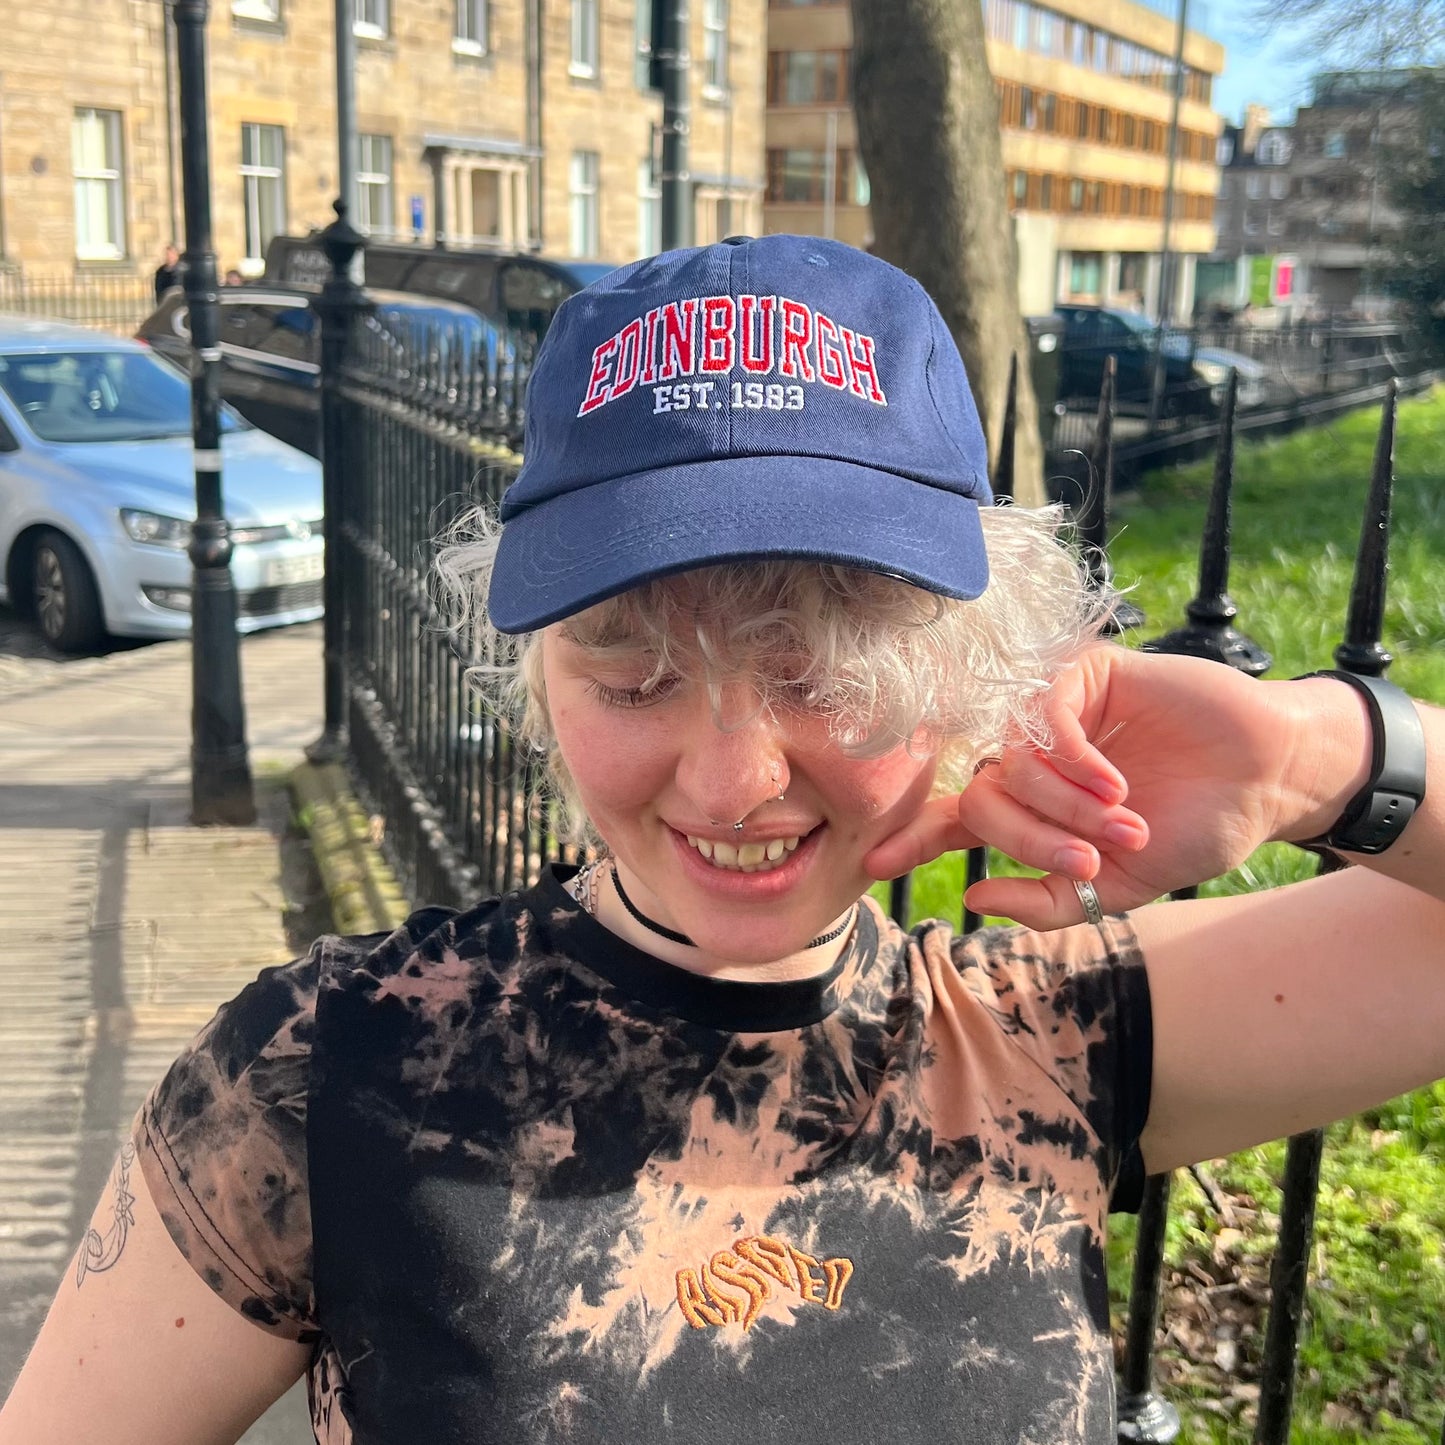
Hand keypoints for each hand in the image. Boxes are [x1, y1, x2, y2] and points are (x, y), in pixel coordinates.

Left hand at [864, 645, 1307, 928]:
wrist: (1263, 782)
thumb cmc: (1193, 829)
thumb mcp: (1116, 888)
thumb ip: (1045, 902)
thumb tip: (971, 900)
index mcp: (1032, 807)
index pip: (958, 821)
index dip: (915, 840)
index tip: (874, 865)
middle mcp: (1032, 759)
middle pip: (979, 799)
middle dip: (1032, 839)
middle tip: (1091, 857)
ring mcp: (1052, 714)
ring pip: (1008, 763)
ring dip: (1061, 805)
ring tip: (1121, 818)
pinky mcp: (1081, 674)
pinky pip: (1040, 717)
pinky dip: (1071, 759)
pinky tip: (1112, 781)